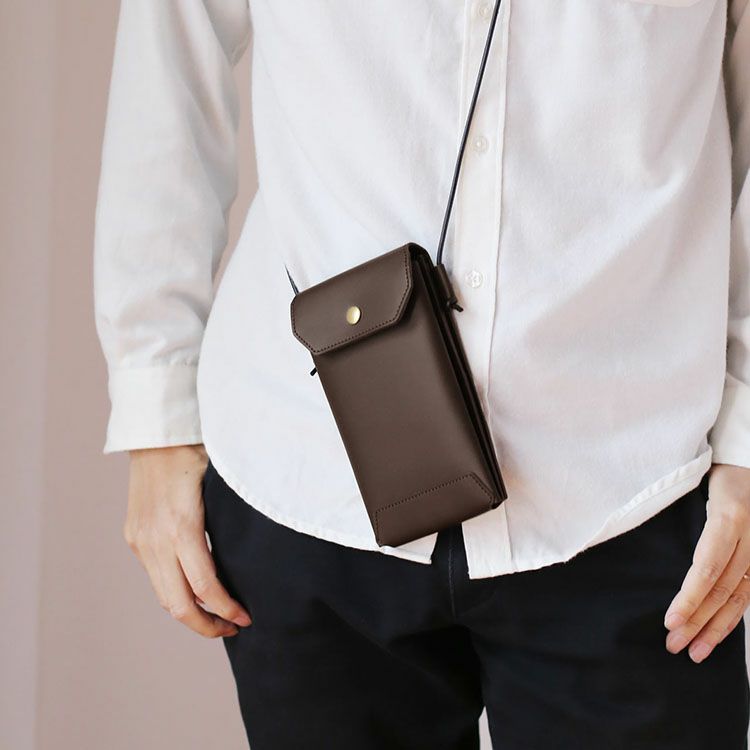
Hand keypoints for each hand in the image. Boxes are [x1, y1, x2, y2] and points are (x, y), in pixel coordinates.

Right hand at [123, 444, 251, 637]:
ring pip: (163, 595)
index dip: (227, 608)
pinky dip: (175, 591)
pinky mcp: (133, 537)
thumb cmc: (197, 452)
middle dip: (207, 625)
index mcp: (183, 525)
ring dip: (190, 612)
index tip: (246, 618)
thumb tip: (255, 556)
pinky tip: (196, 591)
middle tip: (233, 629)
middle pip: (178, 604)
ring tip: (217, 617)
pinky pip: (155, 576)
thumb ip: (231, 523)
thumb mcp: (222, 485)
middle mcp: (156, 539)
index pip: (206, 586)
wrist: (156, 434)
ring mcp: (140, 539)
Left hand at [663, 463, 749, 661]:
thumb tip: (639, 540)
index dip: (690, 597)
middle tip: (673, 645)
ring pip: (740, 596)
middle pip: (723, 587)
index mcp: (729, 515)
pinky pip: (749, 591)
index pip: (708, 566)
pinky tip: (715, 634)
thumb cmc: (713, 472)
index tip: (670, 620)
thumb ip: (677, 510)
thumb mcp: (694, 483)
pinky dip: (731, 615)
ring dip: (716, 627)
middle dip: (698, 620)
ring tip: (694, 652)